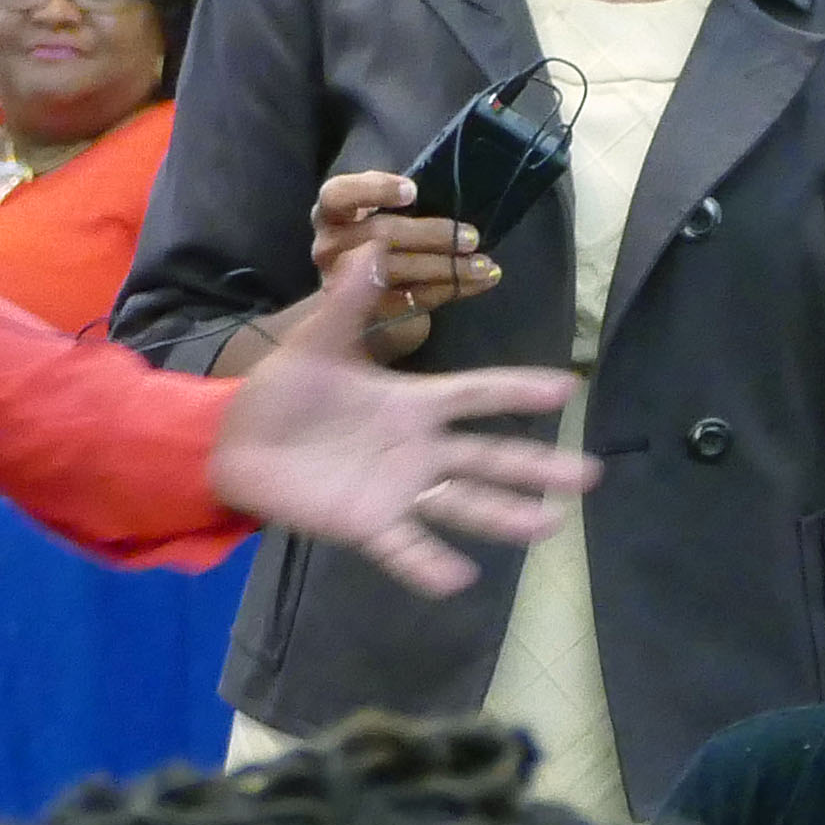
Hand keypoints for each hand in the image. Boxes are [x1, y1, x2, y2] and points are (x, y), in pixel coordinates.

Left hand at [205, 238, 597, 597]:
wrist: (236, 438)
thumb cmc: (286, 388)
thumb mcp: (318, 341)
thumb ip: (347, 300)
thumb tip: (371, 246)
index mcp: (412, 404)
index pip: (476, 395)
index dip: (518, 392)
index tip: (567, 389)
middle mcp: (417, 450)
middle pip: (487, 458)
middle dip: (536, 466)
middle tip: (588, 475)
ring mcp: (396, 489)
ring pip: (461, 505)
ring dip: (504, 516)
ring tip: (547, 525)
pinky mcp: (366, 523)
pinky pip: (404, 547)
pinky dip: (429, 565)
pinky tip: (460, 578)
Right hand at [305, 169, 495, 362]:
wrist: (368, 301)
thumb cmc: (383, 238)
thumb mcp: (384, 211)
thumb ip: (401, 200)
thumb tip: (453, 195)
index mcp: (331, 213)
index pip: (339, 194)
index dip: (375, 190)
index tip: (413, 192)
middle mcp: (329, 247)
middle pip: (380, 235)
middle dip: (432, 234)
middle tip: (471, 236)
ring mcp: (343, 284)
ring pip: (397, 271)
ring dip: (448, 267)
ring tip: (484, 264)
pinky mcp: (367, 312)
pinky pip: (413, 299)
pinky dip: (453, 288)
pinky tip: (482, 281)